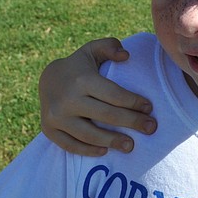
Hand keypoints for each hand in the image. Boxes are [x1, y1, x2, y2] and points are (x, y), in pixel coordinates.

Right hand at [39, 38, 157, 155]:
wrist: (47, 79)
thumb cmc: (79, 65)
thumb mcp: (93, 50)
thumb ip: (110, 47)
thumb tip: (126, 56)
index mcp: (82, 80)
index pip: (114, 95)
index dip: (134, 102)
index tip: (149, 108)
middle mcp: (68, 99)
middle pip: (106, 115)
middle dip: (132, 123)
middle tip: (151, 128)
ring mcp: (56, 117)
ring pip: (89, 134)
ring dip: (112, 141)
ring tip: (131, 146)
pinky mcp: (49, 130)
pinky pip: (70, 145)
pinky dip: (88, 150)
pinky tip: (105, 151)